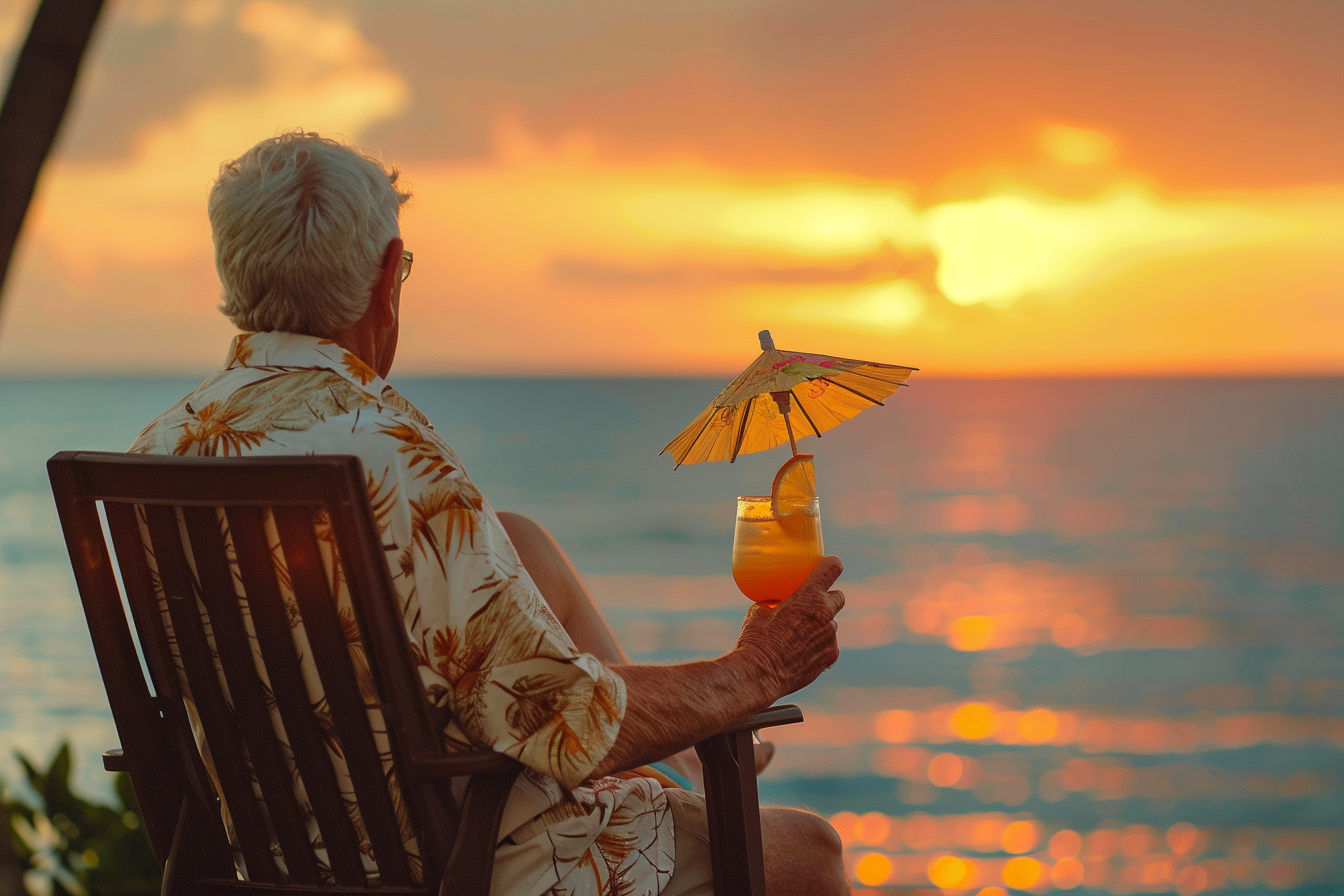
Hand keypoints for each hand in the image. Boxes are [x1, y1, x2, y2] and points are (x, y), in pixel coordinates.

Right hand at [733, 556, 844, 699]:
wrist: (760, 674)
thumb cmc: (756, 640)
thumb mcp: (758, 612)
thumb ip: (774, 604)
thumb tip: (773, 604)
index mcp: (808, 597)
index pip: (830, 570)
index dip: (832, 565)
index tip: (833, 564)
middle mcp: (824, 614)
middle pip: (838, 598)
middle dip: (829, 599)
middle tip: (814, 605)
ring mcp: (830, 637)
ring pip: (831, 625)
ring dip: (820, 627)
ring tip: (800, 637)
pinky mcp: (831, 656)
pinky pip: (829, 646)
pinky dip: (819, 647)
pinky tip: (803, 654)